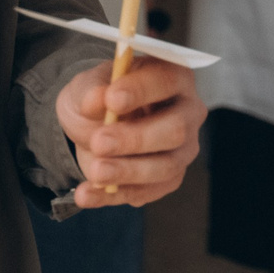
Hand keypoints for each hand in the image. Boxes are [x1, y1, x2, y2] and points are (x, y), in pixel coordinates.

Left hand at [57, 54, 204, 207]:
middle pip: (176, 129)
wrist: (93, 125)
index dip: (141, 90)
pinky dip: (112, 195)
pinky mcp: (169, 179)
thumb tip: (97, 99)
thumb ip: (90, 90)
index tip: (112, 99)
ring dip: (128, 171)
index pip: (167, 81)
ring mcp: (182, 149)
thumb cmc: (99, 96)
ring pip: (166, 166)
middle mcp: (187, 112)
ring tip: (94, 172)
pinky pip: (146, 192)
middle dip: (136, 138)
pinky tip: (86, 194)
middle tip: (100, 141)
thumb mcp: (86, 87)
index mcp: (173, 76)